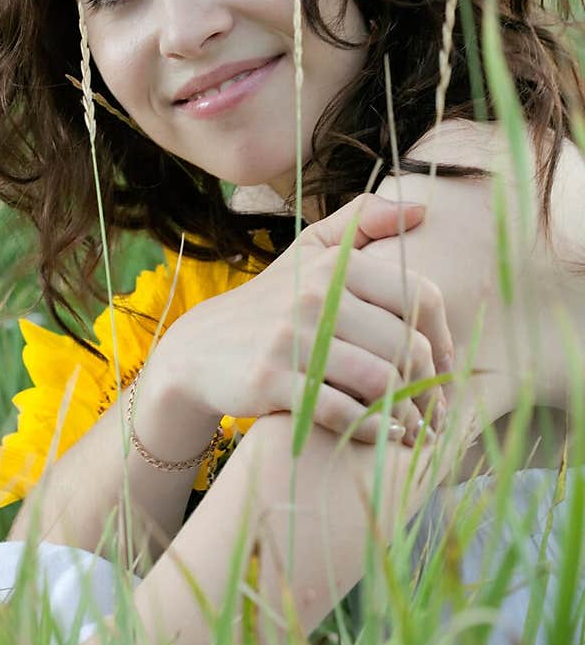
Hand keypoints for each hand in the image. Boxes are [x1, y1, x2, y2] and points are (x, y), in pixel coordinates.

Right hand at [157, 194, 452, 444]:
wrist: (199, 349)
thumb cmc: (270, 303)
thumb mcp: (308, 251)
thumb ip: (362, 222)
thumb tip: (422, 210)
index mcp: (334, 264)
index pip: (419, 297)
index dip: (444, 337)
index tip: (445, 366)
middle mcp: (314, 296)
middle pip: (405, 344)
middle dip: (430, 384)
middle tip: (435, 408)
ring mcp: (291, 338)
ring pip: (380, 379)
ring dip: (408, 411)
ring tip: (415, 426)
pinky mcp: (271, 380)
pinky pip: (341, 410)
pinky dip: (372, 428)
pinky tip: (382, 435)